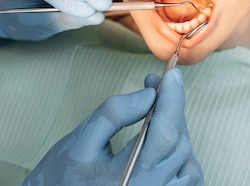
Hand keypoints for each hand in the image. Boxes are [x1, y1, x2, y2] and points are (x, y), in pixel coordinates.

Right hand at [23, 69, 203, 185]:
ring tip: (157, 116)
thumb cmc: (62, 175)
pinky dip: (181, 159)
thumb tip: (150, 95)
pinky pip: (186, 182)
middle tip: (154, 87)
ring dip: (178, 135)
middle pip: (178, 145)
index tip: (172, 75)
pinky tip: (165, 144)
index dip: (172, 100)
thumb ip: (115, 114)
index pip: (164, 133)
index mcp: (129, 178)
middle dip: (171, 110)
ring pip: (188, 165)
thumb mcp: (81, 140)